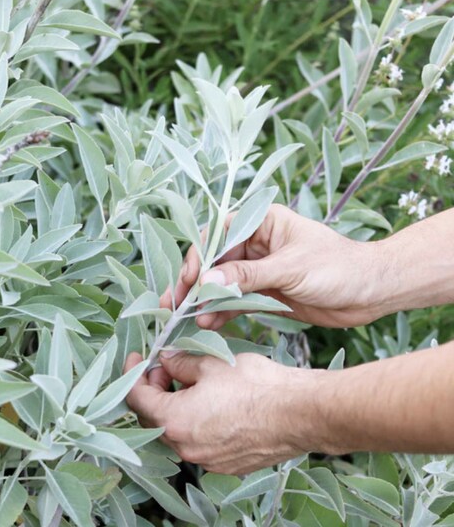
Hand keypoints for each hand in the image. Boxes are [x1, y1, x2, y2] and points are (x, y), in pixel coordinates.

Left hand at [124, 350, 320, 474]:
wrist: (298, 413)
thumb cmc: (255, 386)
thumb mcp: (211, 363)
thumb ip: (180, 361)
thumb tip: (166, 358)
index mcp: (175, 422)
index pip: (138, 398)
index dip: (133, 374)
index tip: (136, 358)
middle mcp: (186, 448)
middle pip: (155, 417)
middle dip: (156, 388)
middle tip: (165, 365)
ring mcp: (207, 460)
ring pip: (178, 430)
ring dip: (176, 405)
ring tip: (191, 379)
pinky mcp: (227, 464)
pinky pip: (200, 442)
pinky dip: (196, 421)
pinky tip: (211, 401)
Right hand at [161, 204, 385, 328]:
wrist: (371, 293)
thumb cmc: (338, 267)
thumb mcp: (290, 268)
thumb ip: (247, 276)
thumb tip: (206, 282)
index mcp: (262, 222)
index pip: (219, 233)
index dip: (200, 255)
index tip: (190, 279)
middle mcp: (256, 243)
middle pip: (215, 261)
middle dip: (196, 283)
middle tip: (176, 303)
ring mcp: (258, 269)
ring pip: (222, 283)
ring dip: (205, 301)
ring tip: (188, 320)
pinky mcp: (264, 292)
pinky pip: (236, 301)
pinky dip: (222, 312)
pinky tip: (208, 324)